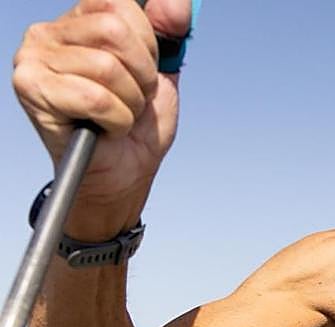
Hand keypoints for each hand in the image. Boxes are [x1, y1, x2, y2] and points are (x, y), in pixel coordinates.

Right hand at [12, 0, 192, 237]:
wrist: (125, 174)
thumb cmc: (137, 125)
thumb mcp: (161, 72)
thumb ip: (169, 32)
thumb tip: (177, 1)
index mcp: (79, 20)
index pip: (122, 5)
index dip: (147, 46)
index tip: (143, 75)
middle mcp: (49, 32)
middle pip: (114, 31)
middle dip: (141, 75)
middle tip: (132, 99)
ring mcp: (34, 58)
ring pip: (106, 67)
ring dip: (129, 102)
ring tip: (118, 116)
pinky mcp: (30, 88)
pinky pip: (94, 96)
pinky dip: (115, 120)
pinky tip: (105, 128)